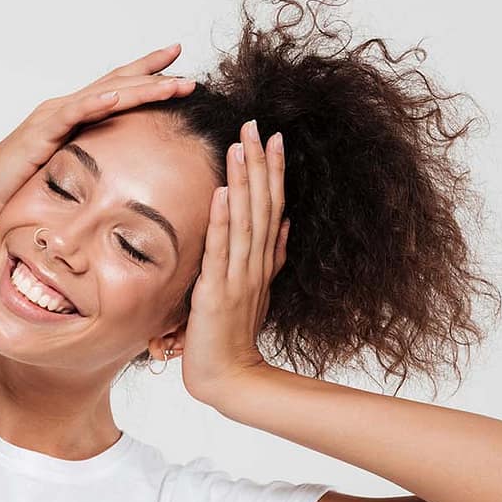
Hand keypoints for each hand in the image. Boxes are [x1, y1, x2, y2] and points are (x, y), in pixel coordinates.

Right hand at [0, 44, 195, 223]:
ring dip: (140, 87)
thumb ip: (83, 164)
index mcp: (71, 117)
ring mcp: (52, 117)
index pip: (115, 90)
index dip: (146, 77)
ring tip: (172, 81)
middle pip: (116, 83)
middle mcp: (63, 109)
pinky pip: (73, 114)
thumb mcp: (59, 173)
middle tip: (187, 63)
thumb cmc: (12, 186)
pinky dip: (97, 103)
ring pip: (105, 95)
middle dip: (154, 73)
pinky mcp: (40, 132)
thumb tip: (113, 172)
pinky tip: (119, 96)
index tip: (178, 68)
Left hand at [180, 119, 291, 404]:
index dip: (273, 171)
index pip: (271, 207)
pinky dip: (221, 220)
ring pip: (244, 220)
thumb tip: (284, 224)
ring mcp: (239, 277)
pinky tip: (221, 192)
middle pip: (262, 205)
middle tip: (255, 124)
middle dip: (259, 164)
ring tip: (240, 146)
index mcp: (263, 261)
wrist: (230, 377)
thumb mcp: (257, 291)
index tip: (273, 136)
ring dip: (243, 182)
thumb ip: (272, 257)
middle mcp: (255, 264)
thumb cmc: (235, 336)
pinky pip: (220, 250)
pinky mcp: (218, 292)